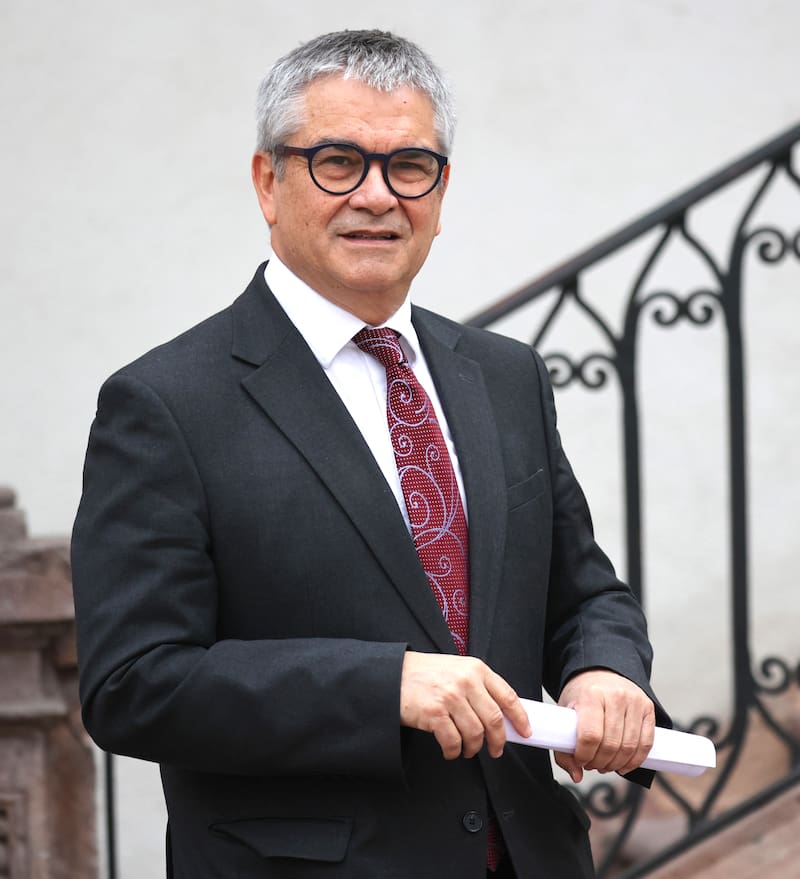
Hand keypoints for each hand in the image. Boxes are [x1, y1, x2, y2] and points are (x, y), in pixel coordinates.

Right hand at [399, 652, 530, 759]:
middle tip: (495, 750)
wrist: (393, 674)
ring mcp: (449, 697)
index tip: (525, 731)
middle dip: (498, 741)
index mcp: (475, 669)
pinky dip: (454, 751)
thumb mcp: (457, 670)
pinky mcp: (434, 713)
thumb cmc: (426, 674)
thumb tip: (501, 715)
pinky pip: (453, 742)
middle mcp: (465, 681)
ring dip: (473, 748)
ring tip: (467, 749)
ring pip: (475, 734)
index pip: (507, 696)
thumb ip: (478, 686)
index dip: (520, 717)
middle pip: (494, 720)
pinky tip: (451, 750)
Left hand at [555, 669, 654, 782]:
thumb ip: (564, 748)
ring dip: (616, 764)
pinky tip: (623, 764)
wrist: (600, 672)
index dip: (585, 755)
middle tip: (592, 764)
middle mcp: (615, 696)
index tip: (580, 760)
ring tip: (605, 764)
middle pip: (611, 745)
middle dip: (600, 762)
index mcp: (591, 695)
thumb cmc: (582, 696)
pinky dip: (635, 760)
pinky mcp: (648, 707)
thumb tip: (576, 775)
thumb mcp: (565, 714)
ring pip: (629, 747)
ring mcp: (634, 700)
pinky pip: (646, 743)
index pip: (590, 736)